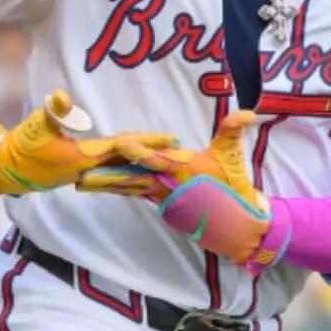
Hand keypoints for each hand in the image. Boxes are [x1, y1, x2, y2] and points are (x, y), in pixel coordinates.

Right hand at [0, 90, 174, 194]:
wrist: (5, 170)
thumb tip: (62, 96)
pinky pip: (115, 169)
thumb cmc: (20, 147)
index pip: (124, 147)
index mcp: (84, 158)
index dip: (147, 143)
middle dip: (158, 158)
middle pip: (132, 160)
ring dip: (149, 163)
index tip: (170, 140)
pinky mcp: (84, 171)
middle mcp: (91, 168)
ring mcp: (88, 171)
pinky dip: (133, 167)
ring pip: (126, 166)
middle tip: (185, 155)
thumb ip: (51, 112)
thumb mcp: (35, 126)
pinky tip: (145, 167)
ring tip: (174, 160)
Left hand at [79, 110, 257, 201]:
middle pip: (131, 178)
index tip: (118, 144)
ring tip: (82, 183)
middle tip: (82, 175)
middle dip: (106, 176)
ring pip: (128, 188)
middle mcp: (165, 184)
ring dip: (105, 185)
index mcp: (180, 169)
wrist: (233, 217)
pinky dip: (117, 190)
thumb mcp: (233, 154)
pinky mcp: (159, 199)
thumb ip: (233, 131)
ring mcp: (160, 194)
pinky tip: (103, 188)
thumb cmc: (232, 183)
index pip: (155, 158)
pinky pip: (133, 193)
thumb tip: (248, 112)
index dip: (138, 150)